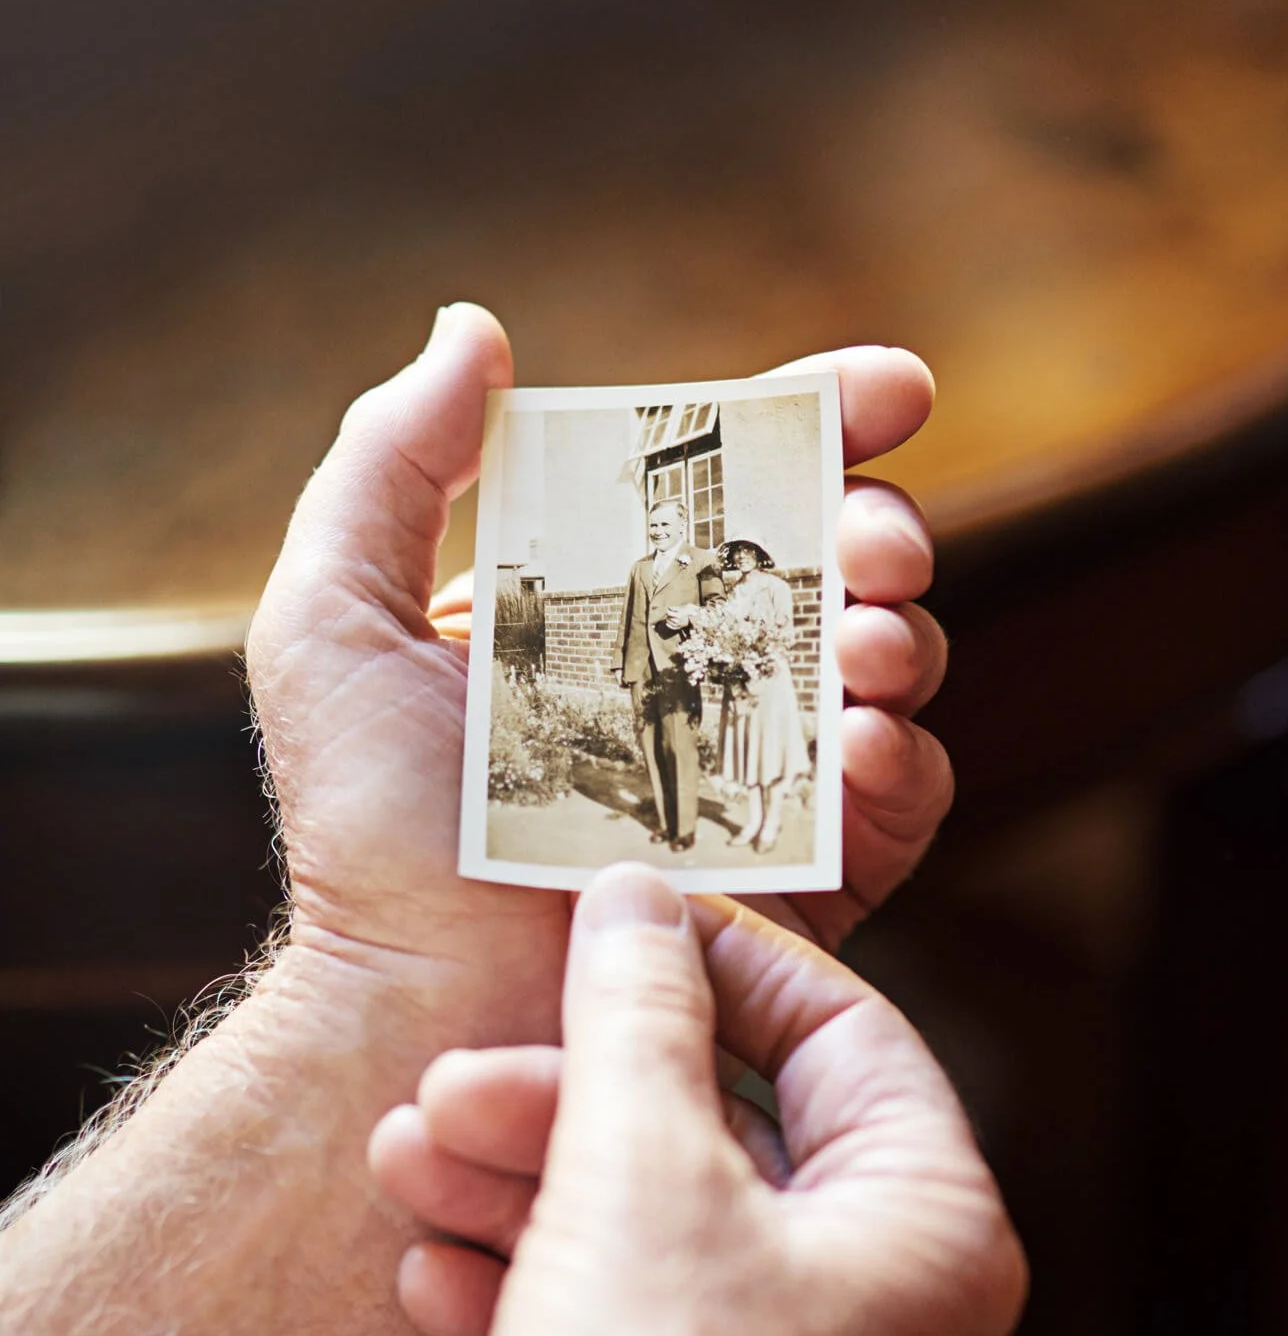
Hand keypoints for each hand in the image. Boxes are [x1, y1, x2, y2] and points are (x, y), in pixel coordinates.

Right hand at [371, 864, 1025, 1335]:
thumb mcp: (641, 1166)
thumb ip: (639, 1012)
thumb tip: (635, 901)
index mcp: (927, 1223)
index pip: (840, 1033)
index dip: (723, 959)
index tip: (617, 918)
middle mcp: (881, 1299)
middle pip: (725, 1133)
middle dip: (574, 1097)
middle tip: (460, 1072)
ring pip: (657, 1225)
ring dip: (525, 1184)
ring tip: (406, 1155)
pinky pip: (626, 1317)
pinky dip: (533, 1283)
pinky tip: (427, 1270)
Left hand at [427, 329, 949, 953]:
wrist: (418, 1001)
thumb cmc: (365, 826)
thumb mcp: (334, 620)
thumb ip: (388, 465)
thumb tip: (476, 334)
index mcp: (608, 607)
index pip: (732, 492)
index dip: (823, 424)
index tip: (891, 392)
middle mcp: (693, 680)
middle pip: (835, 569)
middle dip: (881, 530)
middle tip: (864, 544)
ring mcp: (756, 778)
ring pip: (889, 671)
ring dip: (901, 633)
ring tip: (858, 643)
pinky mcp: (802, 880)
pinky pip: (897, 804)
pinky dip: (906, 760)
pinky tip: (860, 745)